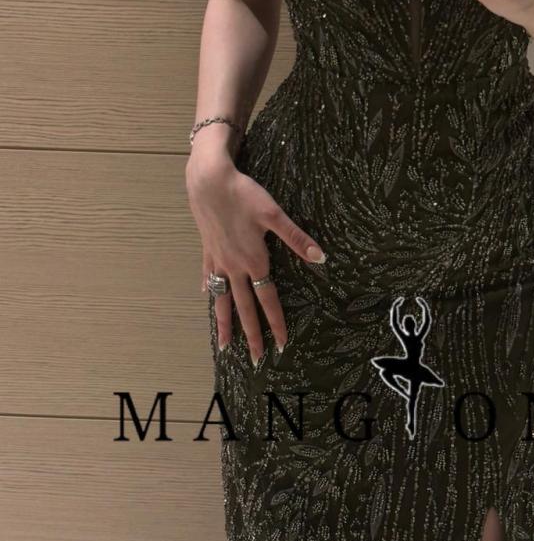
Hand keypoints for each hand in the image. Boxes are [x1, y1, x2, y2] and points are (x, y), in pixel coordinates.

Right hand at [186, 158, 325, 365]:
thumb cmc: (244, 195)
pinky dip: (210, 289)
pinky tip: (208, 296)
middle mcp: (234, 267)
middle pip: (243, 308)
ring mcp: (218, 260)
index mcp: (254, 261)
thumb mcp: (274, 214)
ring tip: (223, 345)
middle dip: (250, 335)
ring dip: (224, 322)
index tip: (282, 344)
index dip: (276, 322)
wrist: (208, 181)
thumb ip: (296, 238)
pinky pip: (209, 276)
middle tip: (254, 360)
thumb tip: (320, 257)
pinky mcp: (207, 250)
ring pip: (221, 299)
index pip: (267, 299)